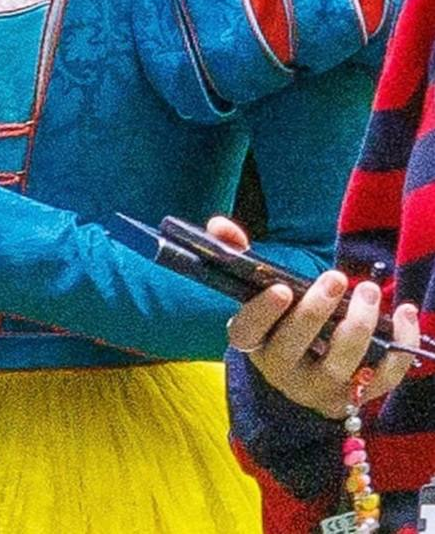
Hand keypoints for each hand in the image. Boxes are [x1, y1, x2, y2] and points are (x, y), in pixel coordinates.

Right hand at [206, 215, 419, 417]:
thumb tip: (221, 226)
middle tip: (336, 277)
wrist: (301, 369)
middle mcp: (282, 373)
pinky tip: (404, 313)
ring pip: (340, 366)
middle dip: (317, 311)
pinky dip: (399, 349)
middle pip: (296, 347)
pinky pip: (381, 380)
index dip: (263, 312)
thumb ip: (235, 253)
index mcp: (253, 343)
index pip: (249, 332)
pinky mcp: (355, 399)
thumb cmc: (278, 318)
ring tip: (369, 291)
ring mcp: (319, 390)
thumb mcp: (254, 289)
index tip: (282, 289)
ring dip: (359, 326)